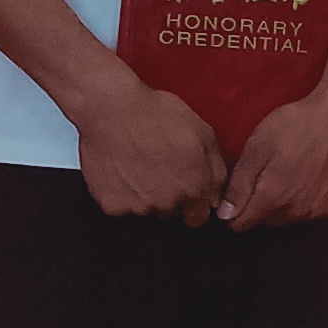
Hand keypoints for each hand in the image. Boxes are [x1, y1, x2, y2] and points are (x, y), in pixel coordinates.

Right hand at [76, 76, 227, 225]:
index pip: (198, 218)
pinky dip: (119, 193)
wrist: (111, 109)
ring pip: (146, 210)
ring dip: (144, 196)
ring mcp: (138, 207)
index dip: (193, 203)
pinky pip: (119, 206)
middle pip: (171, 214)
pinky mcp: (112, 205)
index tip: (185, 190)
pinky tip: (119, 169)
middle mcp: (168, 204)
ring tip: (137, 166)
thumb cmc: (157, 114)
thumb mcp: (204, 133)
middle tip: (158, 169)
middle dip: (169, 198)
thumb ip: (216, 171)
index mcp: (194, 189)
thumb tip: (216, 196)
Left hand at [222, 84, 327, 230]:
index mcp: (272, 199)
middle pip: (263, 222)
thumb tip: (225, 214)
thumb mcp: (256, 149)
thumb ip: (238, 186)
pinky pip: (307, 213)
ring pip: (285, 218)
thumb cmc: (296, 126)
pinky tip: (305, 178)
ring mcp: (316, 211)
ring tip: (286, 172)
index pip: (240, 224)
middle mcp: (295, 213)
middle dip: (258, 203)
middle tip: (264, 172)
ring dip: (281, 203)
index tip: (239, 189)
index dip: (233, 208)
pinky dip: (302, 201)